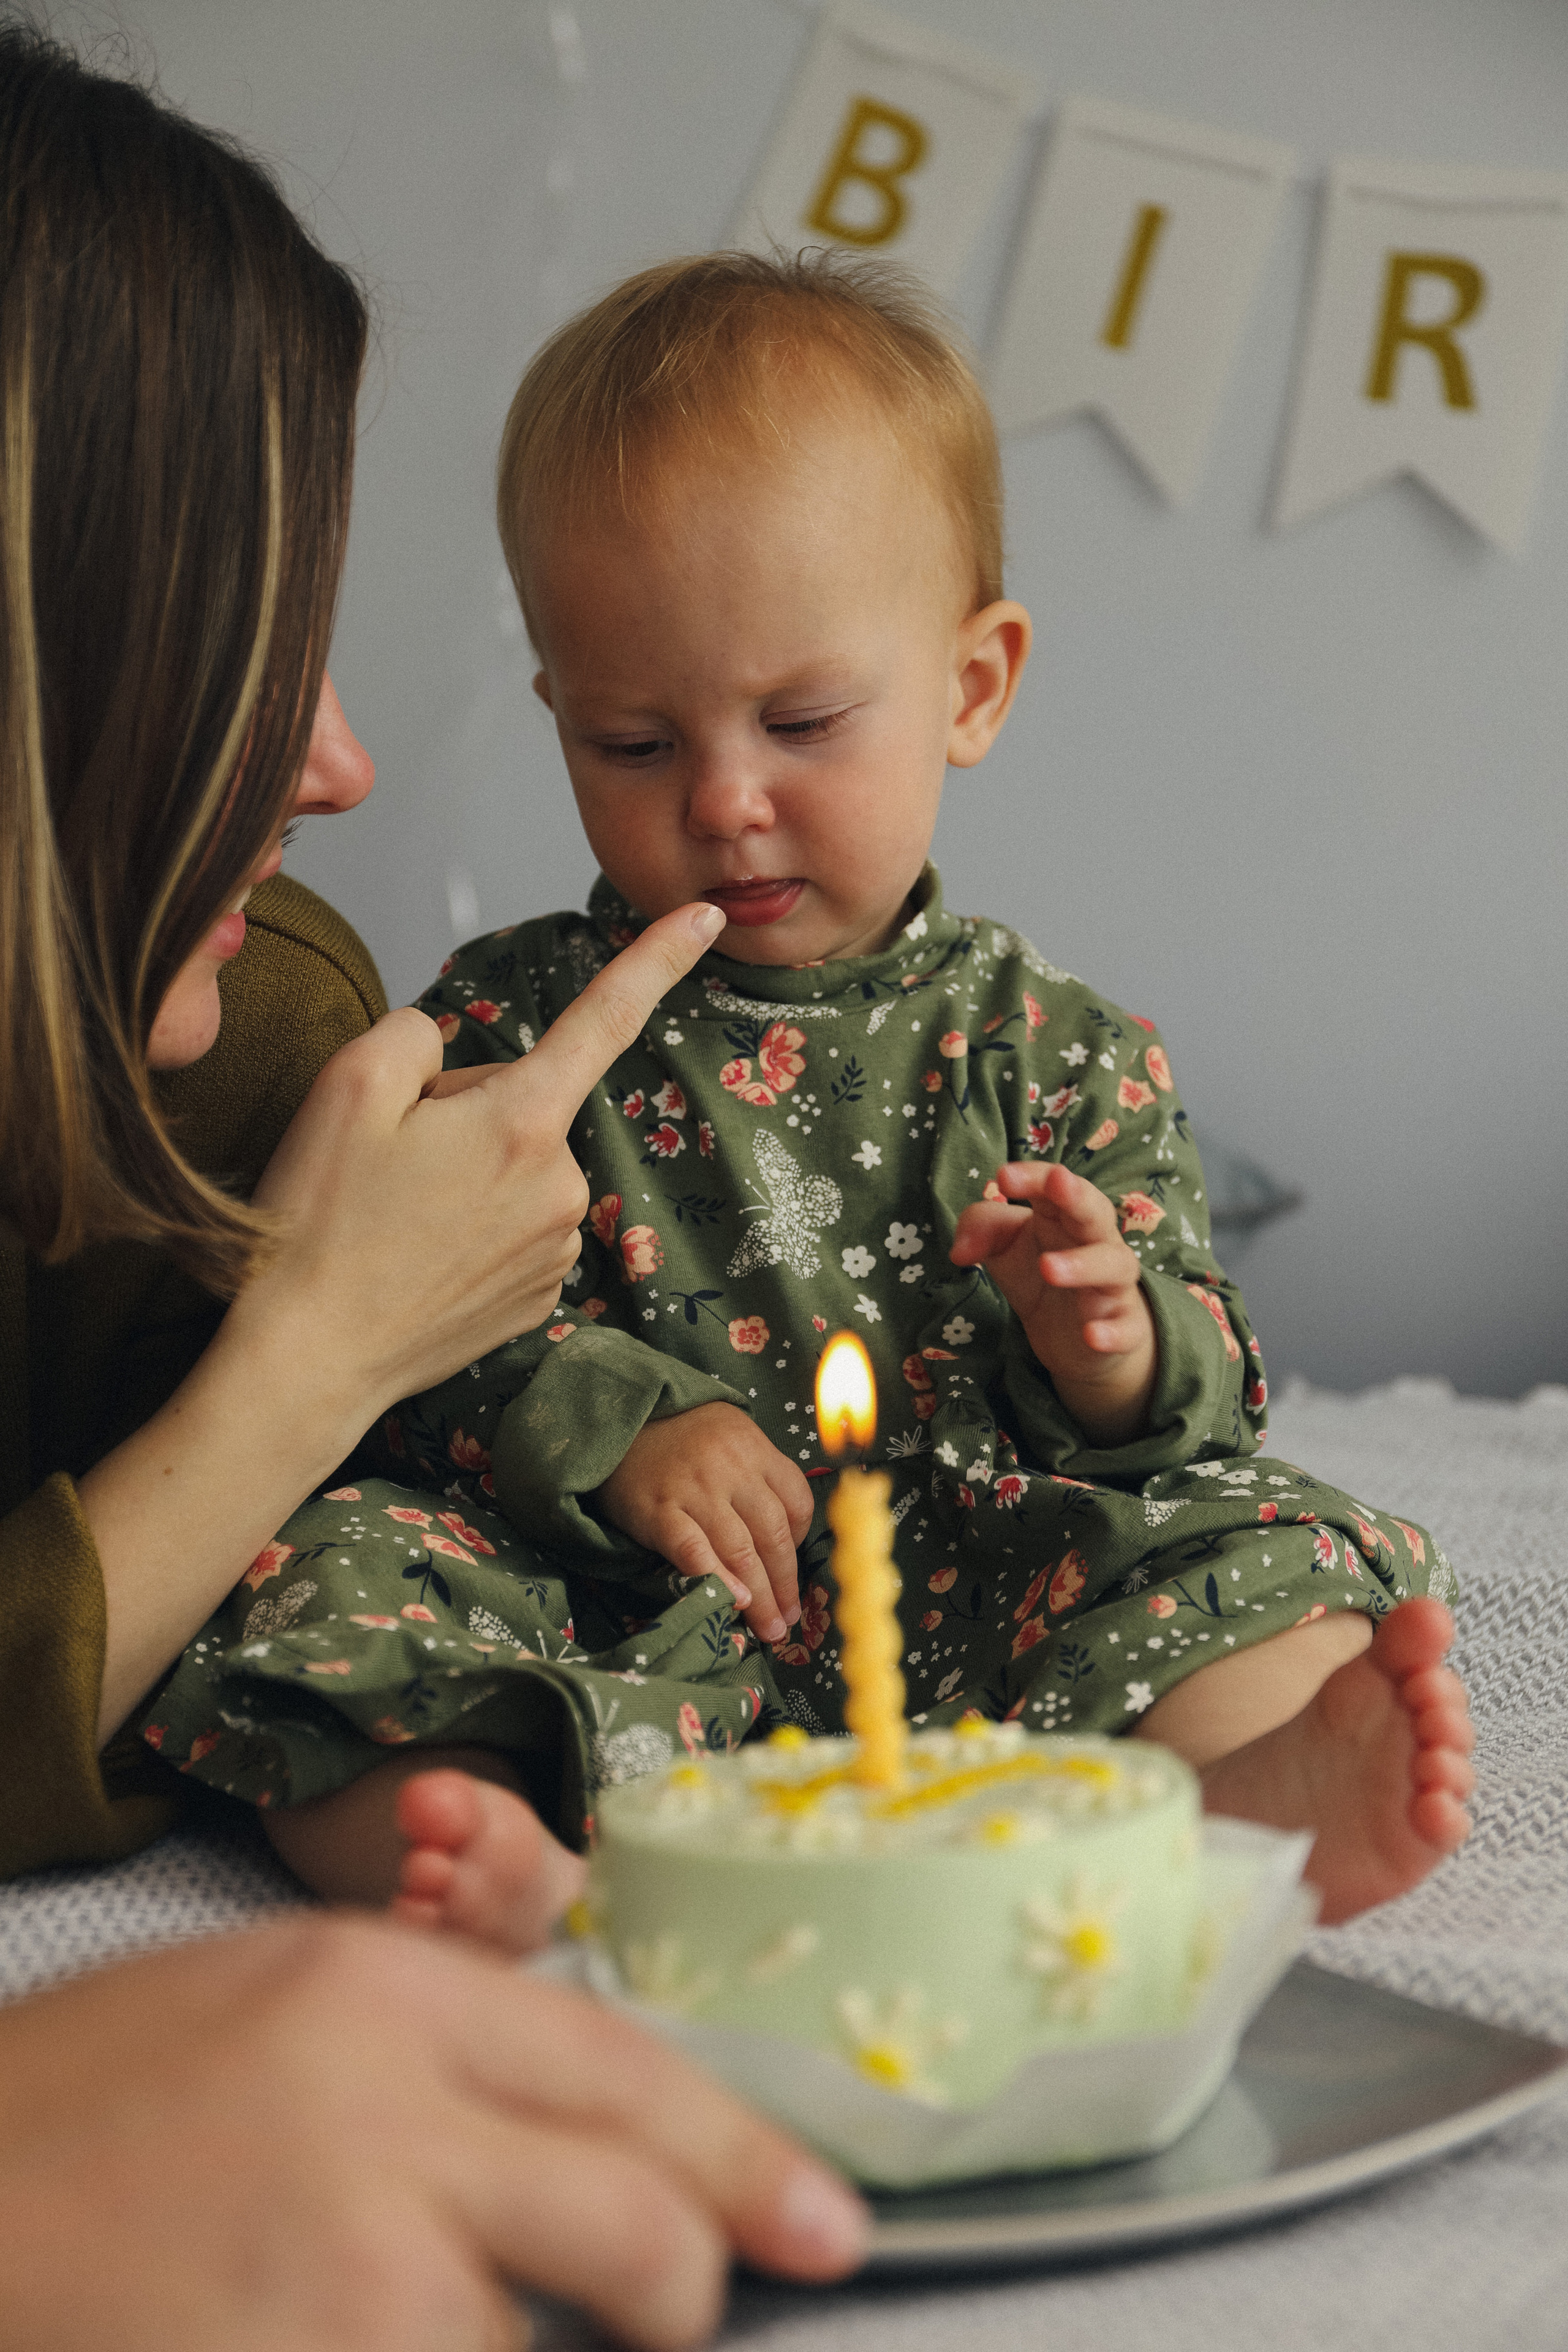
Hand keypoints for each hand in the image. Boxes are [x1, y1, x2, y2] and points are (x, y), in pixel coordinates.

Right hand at [0, 1914, 868, 2351]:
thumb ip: (439, 2055)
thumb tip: (588, 2139)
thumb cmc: (95, 2098)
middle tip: (676, 2315)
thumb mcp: (277, 2000)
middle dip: (682, 2290)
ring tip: (367, 2298)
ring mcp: (349, 2273)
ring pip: (522, 2340)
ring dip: (487, 2339)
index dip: (745, 2159)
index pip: (623, 2073)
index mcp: (383, 1993)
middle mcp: (388, 2119)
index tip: (828, 2227)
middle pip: (634, 2225)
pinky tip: (323, 2324)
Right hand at [241, 900, 729, 1415]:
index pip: (605, 1015)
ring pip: (516, 1169)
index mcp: (521, 1121)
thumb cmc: (321, 1226)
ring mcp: (556, 1248)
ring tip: (396, 1218)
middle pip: (521, 1103)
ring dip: (465, 1176)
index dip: (658, 957)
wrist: (308, 1361)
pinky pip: (515, 1229)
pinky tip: (420, 1257)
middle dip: (462, 1114)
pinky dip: (471, 1230)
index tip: (704, 917)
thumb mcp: (345, 1088)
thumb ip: (411, 1035)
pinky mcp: (540, 1297)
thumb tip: (443, 1050)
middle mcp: (559, 1184)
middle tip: (389, 1165)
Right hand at [597, 1405, 811, 1643]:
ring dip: (760, 1596)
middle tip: (787, 1619)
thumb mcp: (730, 1439)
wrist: (619, 1426)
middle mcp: (731, 1467)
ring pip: (740, 1550)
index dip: (800, 1542)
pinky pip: (694, 1550)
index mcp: (753, 1448)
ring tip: (767, 1628)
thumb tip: (785, 1539)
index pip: (796, 1501)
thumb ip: (757, 1478)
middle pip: (772, 1533)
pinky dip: (717, 1578)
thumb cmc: (681, 1439)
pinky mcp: (659, 1512)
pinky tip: (732, 1602)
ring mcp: (694, 1490)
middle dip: (784, 1583)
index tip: (791, 1570)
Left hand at [950, 1161, 1156, 1446]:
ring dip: (1084, 1264)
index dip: (1033, 1177)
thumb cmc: (1040, 1273)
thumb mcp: (1003, 1247)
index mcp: (1064, 1216)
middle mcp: (1096, 1242)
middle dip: (1077, 1195)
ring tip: (1047, 1267)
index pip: (1053, 1187)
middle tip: (1058, 1182)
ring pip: (1114, 1265)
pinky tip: (1092, 1335)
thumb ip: (980, 1231)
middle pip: (1096, 1211)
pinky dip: (1113, 1332)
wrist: (1079, 1338)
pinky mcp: (1125, 1326)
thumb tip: (959, 1252)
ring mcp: (1113, 1285)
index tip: (1003, 1177)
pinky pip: (1127, 1327)